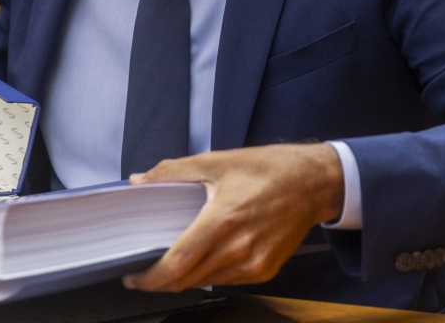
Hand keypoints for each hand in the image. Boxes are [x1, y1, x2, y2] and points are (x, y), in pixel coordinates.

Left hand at [122, 143, 344, 291]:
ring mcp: (254, 264)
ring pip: (205, 283)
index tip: (133, 277)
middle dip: (160, 281)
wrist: (311, 183)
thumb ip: (171, 172)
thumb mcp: (214, 162)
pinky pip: (226, 280)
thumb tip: (139, 181)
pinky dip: (206, 274)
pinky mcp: (265, 270)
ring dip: (183, 279)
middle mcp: (238, 248)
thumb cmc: (266, 170)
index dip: (150, 277)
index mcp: (221, 220)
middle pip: (187, 280)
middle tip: (142, 273)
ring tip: (167, 263)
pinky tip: (199, 259)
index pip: (177, 263)